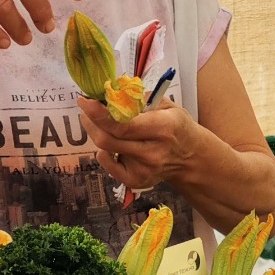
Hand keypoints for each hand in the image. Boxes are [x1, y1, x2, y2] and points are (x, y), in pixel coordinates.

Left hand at [78, 97, 197, 191]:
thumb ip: (140, 99)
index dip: (99, 113)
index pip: (122, 125)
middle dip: (91, 121)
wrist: (190, 158)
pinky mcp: (136, 181)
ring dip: (96, 133)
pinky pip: (107, 166)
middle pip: (108, 139)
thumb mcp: (167, 105)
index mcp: (163, 128)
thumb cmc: (176, 127)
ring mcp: (143, 170)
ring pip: (105, 150)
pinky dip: (103, 152)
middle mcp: (152, 152)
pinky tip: (111, 145)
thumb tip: (111, 93)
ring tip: (98, 122)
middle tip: (86, 109)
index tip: (85, 101)